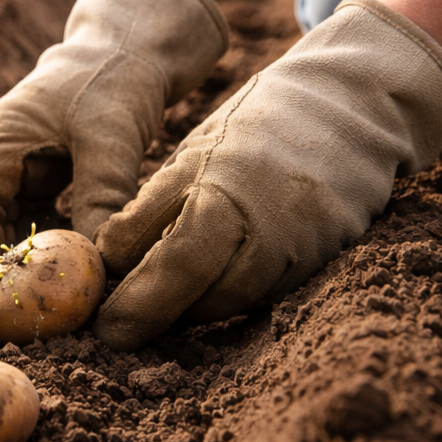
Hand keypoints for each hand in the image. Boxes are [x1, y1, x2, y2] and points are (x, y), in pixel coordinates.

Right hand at [0, 0, 228, 300]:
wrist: (136, 40)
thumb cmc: (117, 74)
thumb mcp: (109, 134)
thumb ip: (101, 193)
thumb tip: (98, 259)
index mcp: (1, 140)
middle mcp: (5, 157)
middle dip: (2, 266)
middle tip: (21, 312)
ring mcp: (25, 166)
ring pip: (13, 225)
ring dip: (29, 259)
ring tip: (49, 301)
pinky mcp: (50, 175)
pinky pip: (41, 220)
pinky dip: (53, 245)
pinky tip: (74, 270)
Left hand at [94, 0, 441, 350]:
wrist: (346, 105)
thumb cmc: (251, 129)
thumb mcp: (192, 152)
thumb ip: (155, 207)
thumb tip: (109, 263)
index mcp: (207, 170)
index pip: (148, 235)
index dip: (120, 278)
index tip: (95, 303)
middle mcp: (252, 203)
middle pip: (188, 274)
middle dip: (144, 311)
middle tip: (112, 335)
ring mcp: (294, 233)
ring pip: (228, 298)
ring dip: (187, 314)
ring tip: (155, 317)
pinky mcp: (323, 255)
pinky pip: (265, 296)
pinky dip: (229, 304)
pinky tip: (204, 299)